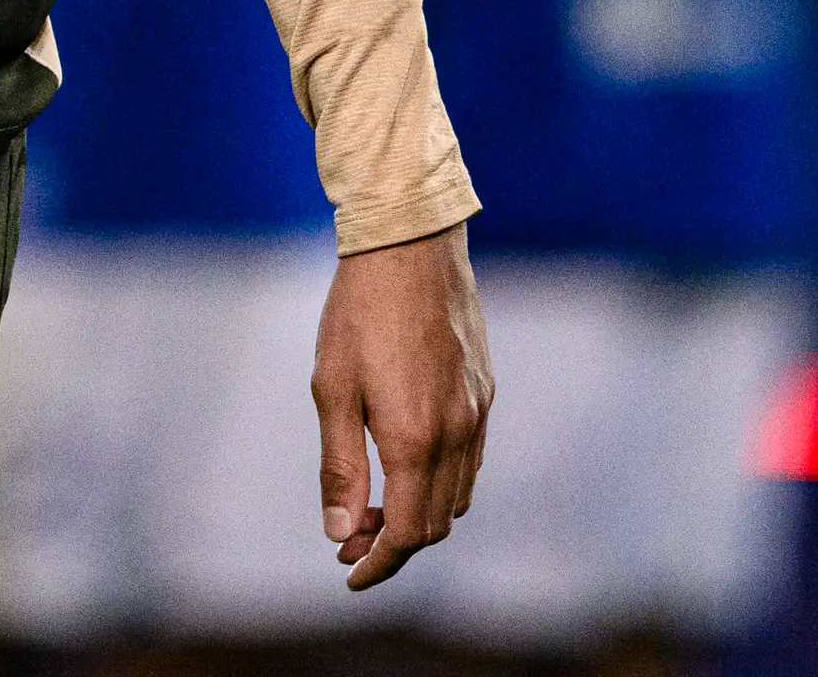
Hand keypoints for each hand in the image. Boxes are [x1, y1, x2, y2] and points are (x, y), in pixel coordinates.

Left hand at [310, 221, 491, 590]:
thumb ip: (340, 466)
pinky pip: (470, 460)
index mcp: (415, 438)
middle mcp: (456, 433)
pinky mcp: (485, 392)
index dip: (378, 562)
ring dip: (419, 514)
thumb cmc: (359, 313)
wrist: (409, 246)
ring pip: (457, 496)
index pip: (407, 531)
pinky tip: (406, 465)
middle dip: (393, 543)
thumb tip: (340, 531)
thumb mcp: (332, 388)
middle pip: (435, 523)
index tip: (349, 572)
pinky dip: (440, 482)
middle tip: (349, 538)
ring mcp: (477, 413)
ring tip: (373, 504)